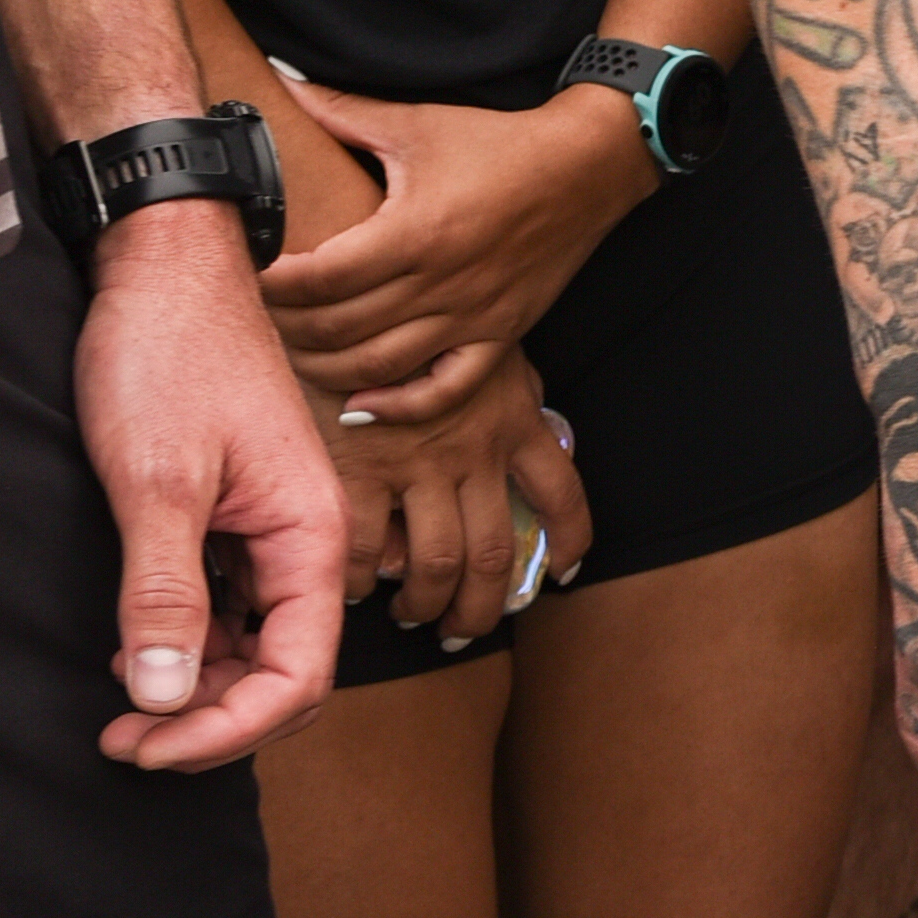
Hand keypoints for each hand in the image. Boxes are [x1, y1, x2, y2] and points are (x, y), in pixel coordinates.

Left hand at [69, 200, 345, 764]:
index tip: (147, 745)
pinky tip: (135, 642)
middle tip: (122, 741)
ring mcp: (273, 531)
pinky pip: (233, 607)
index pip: (300, 677)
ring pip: (257, 647)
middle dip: (209, 722)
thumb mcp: (154, 482)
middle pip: (285, 674)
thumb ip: (163, 594)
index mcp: (312, 534)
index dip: (227, 729)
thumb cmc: (168, 354)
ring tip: (121, 698)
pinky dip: (191, 642)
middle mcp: (307, 541)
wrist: (161, 265)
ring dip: (198, 689)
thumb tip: (164, 699)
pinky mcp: (238, 517)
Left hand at [264, 70, 645, 405]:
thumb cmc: (499, 143)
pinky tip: (363, 403)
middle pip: (339, 329)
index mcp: (414, 231)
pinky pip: (447, 388)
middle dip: (287, 327)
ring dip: (327, 369)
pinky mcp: (500, 334)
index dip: (272, 283)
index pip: (320, 277)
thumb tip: (281, 80)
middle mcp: (442, 283)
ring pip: (381, 366)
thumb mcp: (417, 122)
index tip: (247, 272)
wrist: (589, 166)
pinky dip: (401, 404)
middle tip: (258, 316)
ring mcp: (473, 316)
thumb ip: (341, 109)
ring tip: (294, 355)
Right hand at [344, 342, 590, 655]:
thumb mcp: (487, 342)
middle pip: (492, 554)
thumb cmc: (416, 315)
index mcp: (512, 419)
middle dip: (481, 608)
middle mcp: (472, 451)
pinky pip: (365, 550)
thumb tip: (527, 425)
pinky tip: (355, 589)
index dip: (568, 541)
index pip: (561, 495)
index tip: (565, 571)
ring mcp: (414, 462)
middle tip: (463, 628)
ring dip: (427, 604)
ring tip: (413, 615)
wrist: (349, 289)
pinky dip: (361, 581)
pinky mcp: (355, 467)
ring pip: (437, 565)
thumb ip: (511, 389)